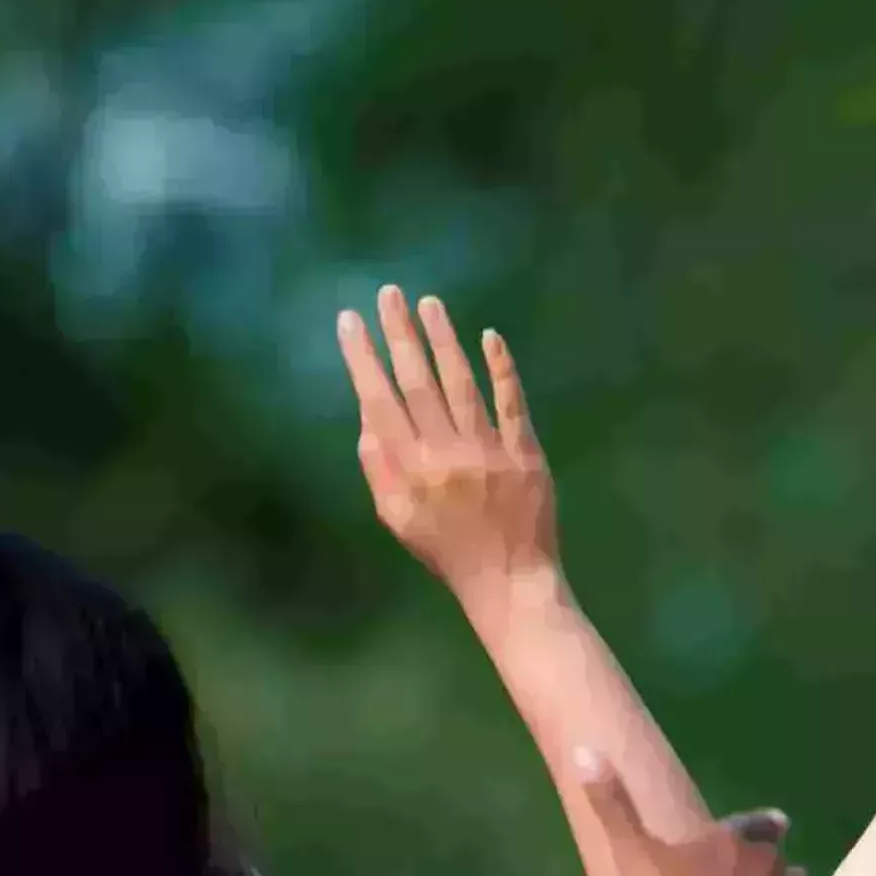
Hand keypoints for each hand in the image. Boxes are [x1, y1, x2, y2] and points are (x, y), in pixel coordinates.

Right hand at [340, 287, 560, 607]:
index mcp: (410, 470)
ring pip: (462, 384)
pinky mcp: (526, 454)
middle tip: (388, 294)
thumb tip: (367, 415)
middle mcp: (446, 454)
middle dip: (399, 334)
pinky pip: (513, 404)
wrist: (510, 582)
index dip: (362, 359)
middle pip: (418, 382)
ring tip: (429, 304)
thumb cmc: (447, 550)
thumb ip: (378, 466)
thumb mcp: (396, 516)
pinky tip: (490, 337)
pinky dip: (502, 369)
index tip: (349, 321)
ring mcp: (489, 451)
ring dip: (443, 339)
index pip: (379, 401)